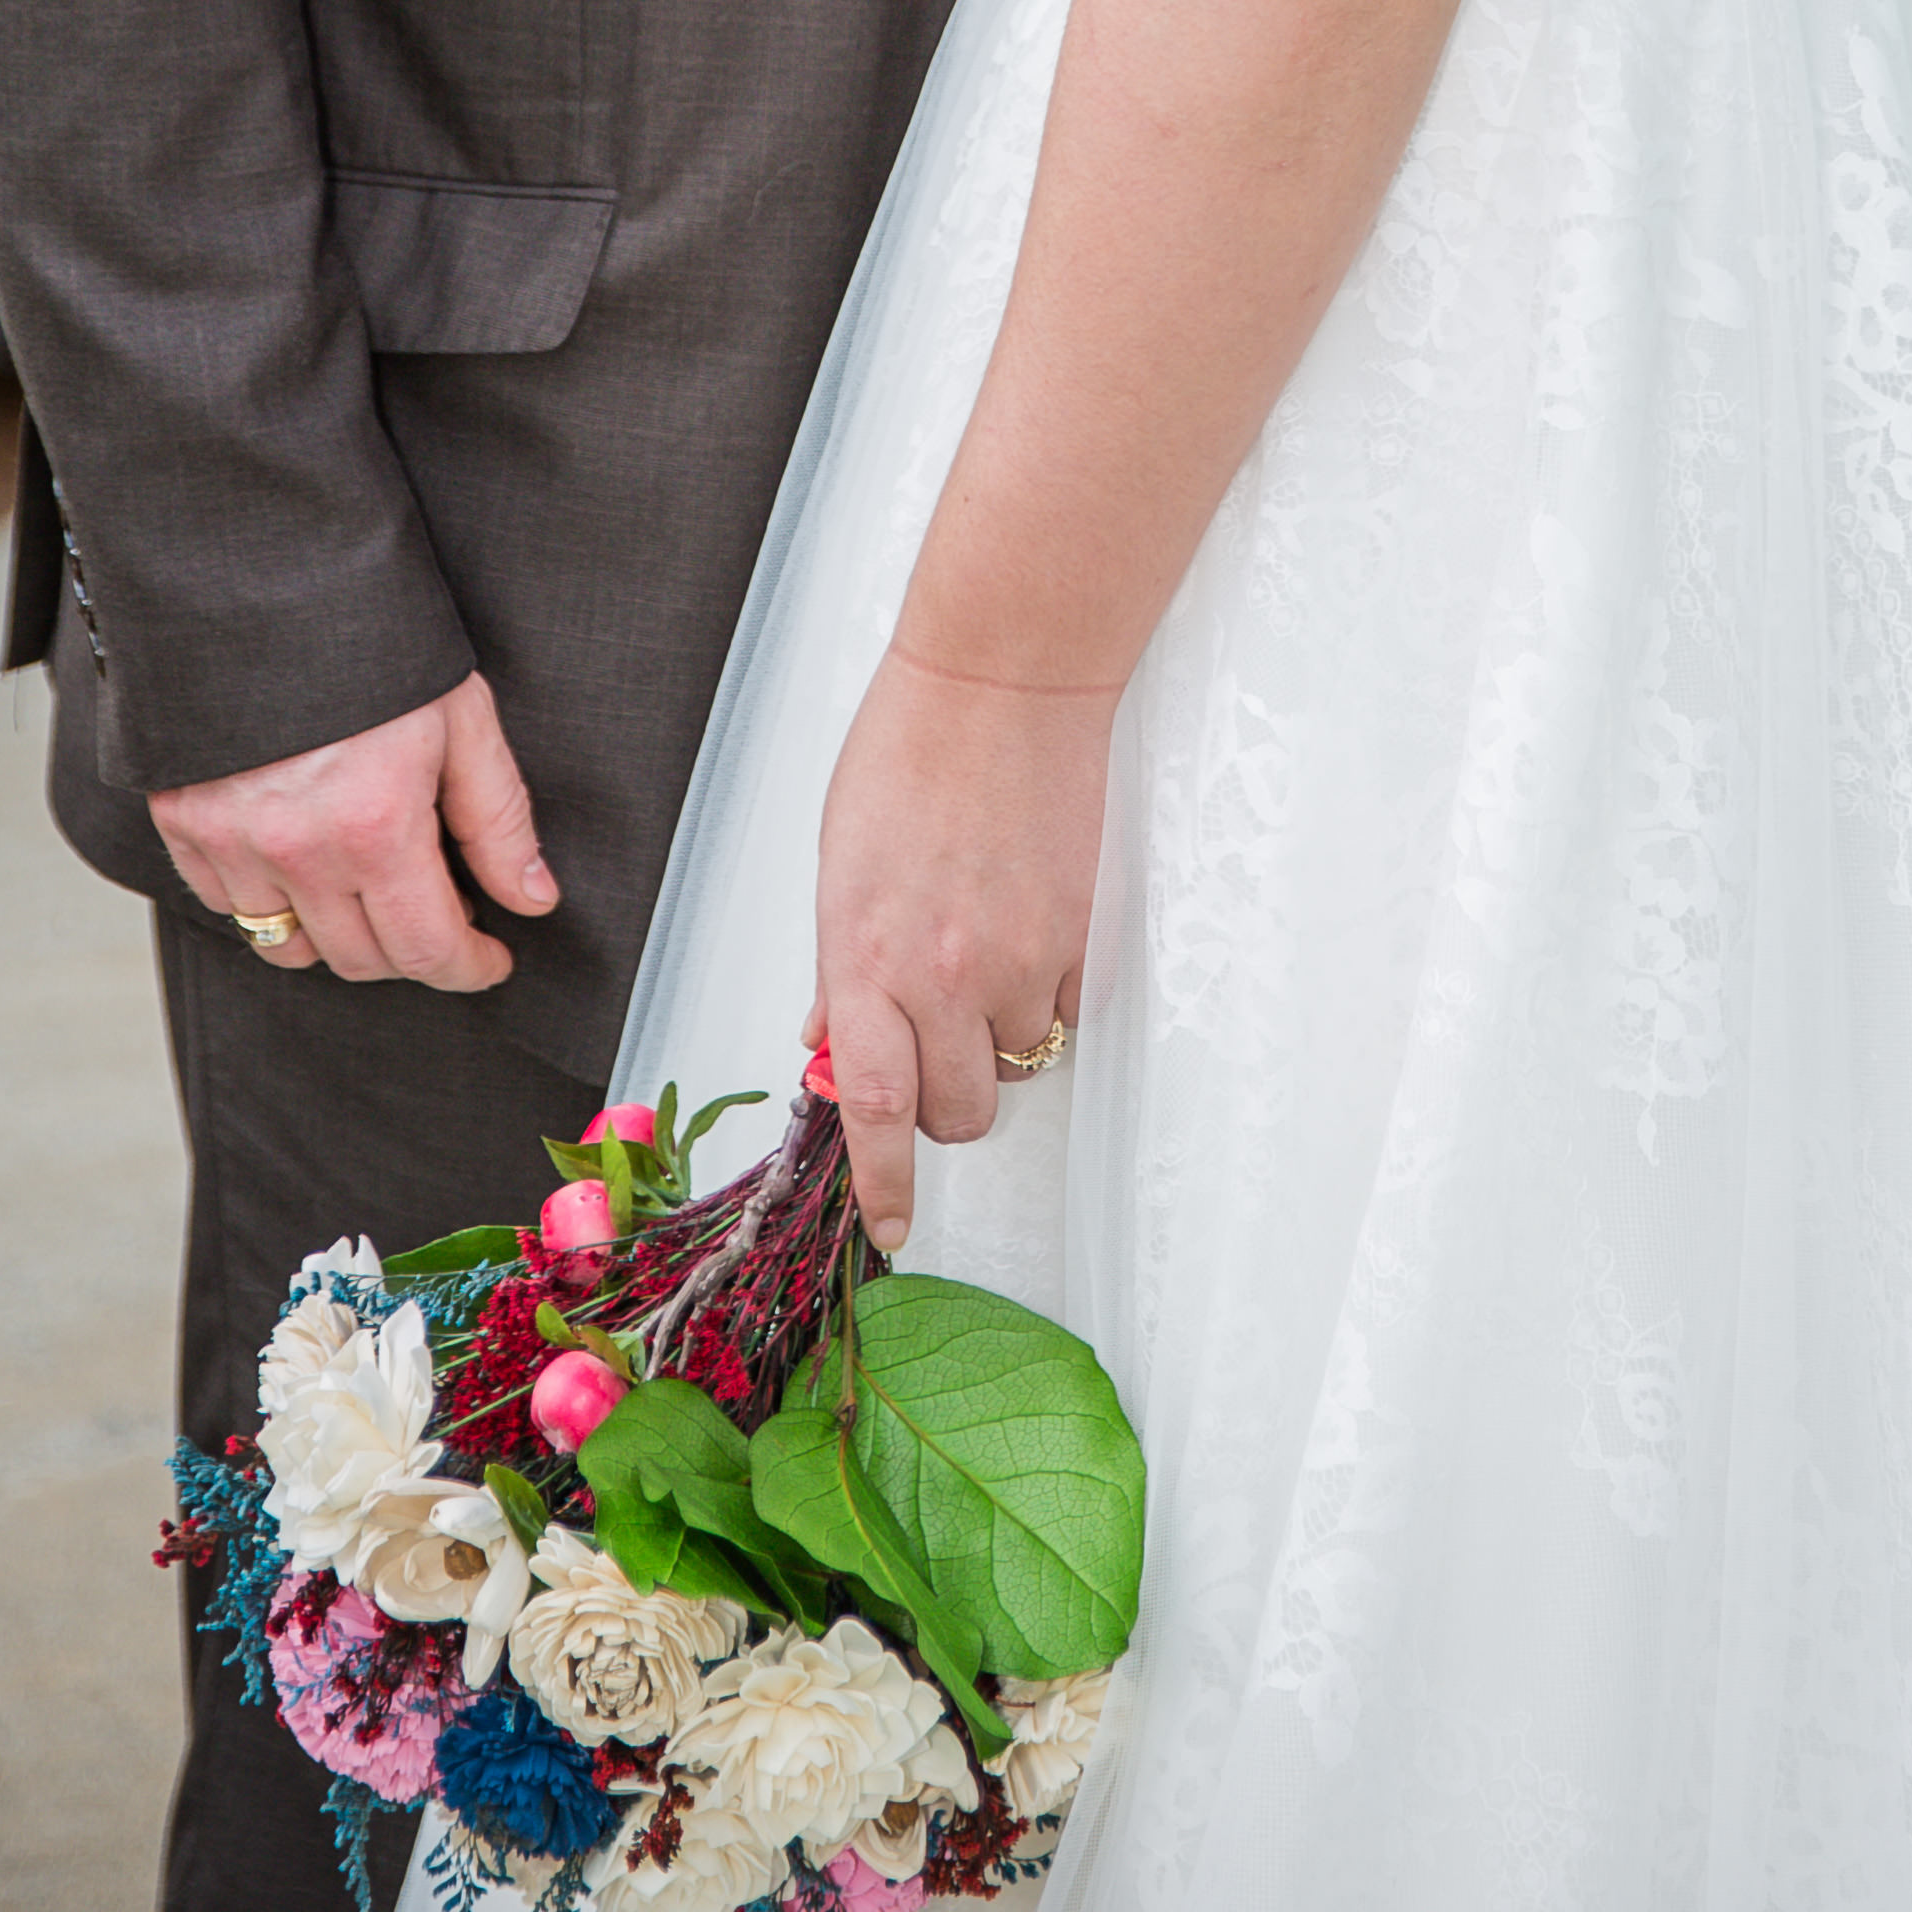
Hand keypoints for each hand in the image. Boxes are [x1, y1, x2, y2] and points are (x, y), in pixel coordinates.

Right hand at [150, 672, 554, 992]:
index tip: (488, 958)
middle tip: (440, 909)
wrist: (266, 575)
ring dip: (340, 936)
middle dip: (413, 949)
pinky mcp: (183, 823)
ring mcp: (230, 841)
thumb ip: (498, 819)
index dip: (469, 967)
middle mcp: (296, 849)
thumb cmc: (372, 637)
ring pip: (290, 949)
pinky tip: (306, 864)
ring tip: (372, 888)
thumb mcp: (462, 716)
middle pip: (360, 960)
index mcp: (373, 825)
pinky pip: (228, 907)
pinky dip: (271, 904)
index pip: (425, 950)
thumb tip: (531, 896)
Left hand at [814, 646, 1114, 1247]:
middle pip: (958, 1111)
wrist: (1004, 682)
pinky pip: (1066, 1010)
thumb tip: (832, 1044)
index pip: (871, 1110)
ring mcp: (1019, 958)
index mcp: (864, 955)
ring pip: (1018, 1063)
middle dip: (946, 1102)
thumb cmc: (908, 752)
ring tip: (985, 955)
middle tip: (935, 1044)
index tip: (890, 1229)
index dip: (882, 1187)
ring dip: (1000, 1039)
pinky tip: (1026, 927)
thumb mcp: (840, 866)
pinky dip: (1048, 994)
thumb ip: (841, 968)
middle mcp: (942, 973)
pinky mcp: (1079, 936)